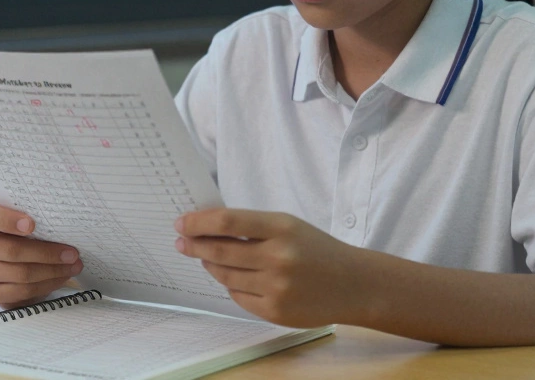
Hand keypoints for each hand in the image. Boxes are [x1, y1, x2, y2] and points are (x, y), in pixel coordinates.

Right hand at [0, 202, 82, 307]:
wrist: (12, 259)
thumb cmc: (22, 233)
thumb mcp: (24, 219)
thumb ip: (34, 218)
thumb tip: (65, 227)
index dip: (8, 220)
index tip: (32, 224)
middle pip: (12, 250)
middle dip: (47, 253)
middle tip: (72, 253)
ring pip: (20, 274)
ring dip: (51, 271)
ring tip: (73, 266)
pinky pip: (20, 292)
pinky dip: (45, 286)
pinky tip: (60, 278)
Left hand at [174, 208, 362, 327]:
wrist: (353, 284)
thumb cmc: (316, 249)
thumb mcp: (289, 226)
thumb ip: (252, 226)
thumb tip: (207, 227)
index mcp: (281, 228)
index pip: (228, 222)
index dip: (199, 222)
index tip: (181, 223)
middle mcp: (278, 258)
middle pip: (220, 251)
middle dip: (194, 245)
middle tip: (182, 241)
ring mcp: (276, 287)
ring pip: (225, 276)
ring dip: (209, 265)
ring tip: (205, 258)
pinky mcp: (275, 311)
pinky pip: (238, 296)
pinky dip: (230, 285)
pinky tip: (233, 278)